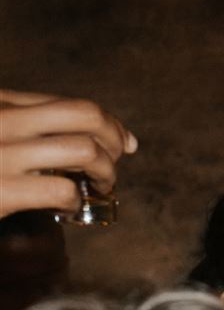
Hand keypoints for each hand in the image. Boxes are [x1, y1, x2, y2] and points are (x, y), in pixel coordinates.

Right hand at [0, 89, 135, 212]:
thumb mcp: (0, 131)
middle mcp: (2, 119)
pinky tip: (65, 207)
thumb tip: (121, 139)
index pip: (74, 106)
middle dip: (114, 141)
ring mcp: (1, 153)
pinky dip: (74, 202)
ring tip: (98, 187)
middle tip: (113, 164)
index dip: (110, 125)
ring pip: (85, 151)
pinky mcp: (2, 190)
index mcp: (2, 101)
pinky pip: (62, 190)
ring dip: (105, 173)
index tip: (126, 143)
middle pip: (88, 115)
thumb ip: (35, 124)